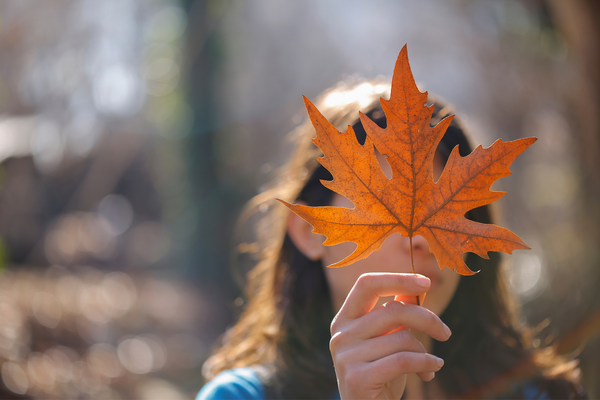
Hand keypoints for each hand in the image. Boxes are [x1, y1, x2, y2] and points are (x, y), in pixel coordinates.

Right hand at [329, 273, 450, 399]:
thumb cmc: (381, 374)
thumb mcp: (389, 341)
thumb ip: (398, 315)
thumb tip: (416, 288)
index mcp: (344, 319)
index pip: (367, 284)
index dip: (398, 279)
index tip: (426, 283)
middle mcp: (340, 334)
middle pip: (392, 310)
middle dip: (427, 319)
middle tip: (445, 332)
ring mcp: (345, 356)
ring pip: (402, 339)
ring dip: (424, 352)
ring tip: (430, 364)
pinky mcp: (357, 378)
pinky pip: (403, 361)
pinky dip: (426, 364)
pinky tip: (431, 371)